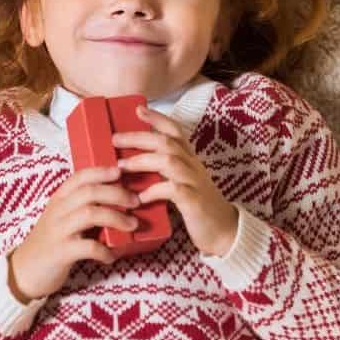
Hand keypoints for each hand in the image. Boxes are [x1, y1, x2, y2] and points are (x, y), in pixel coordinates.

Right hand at [7, 164, 140, 301]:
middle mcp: (57, 211)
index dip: (101, 172)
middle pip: (89, 192)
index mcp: (59, 199)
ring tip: (132, 225)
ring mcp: (58, 231)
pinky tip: (111, 256)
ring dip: (116, 217)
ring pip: (90, 214)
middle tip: (136, 201)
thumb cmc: (51, 242)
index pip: (80, 177)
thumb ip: (83, 207)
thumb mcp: (62, 218)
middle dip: (116, 193)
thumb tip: (119, 199)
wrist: (24, 271)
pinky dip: (104, 250)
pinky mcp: (60, 252)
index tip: (120, 171)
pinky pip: (87, 247)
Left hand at [112, 105, 238, 257]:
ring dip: (142, 161)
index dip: (157, 118)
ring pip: (169, 161)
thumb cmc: (197, 207)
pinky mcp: (194, 201)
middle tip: (115, 139)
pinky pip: (173, 190)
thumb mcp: (182, 184)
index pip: (175, 130)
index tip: (138, 109)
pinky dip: (154, 191)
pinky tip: (140, 198)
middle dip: (139, 137)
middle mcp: (193, 165)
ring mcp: (195, 182)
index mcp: (189, 159)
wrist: (224, 231)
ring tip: (122, 166)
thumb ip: (163, 173)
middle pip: (166, 142)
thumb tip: (131, 167)